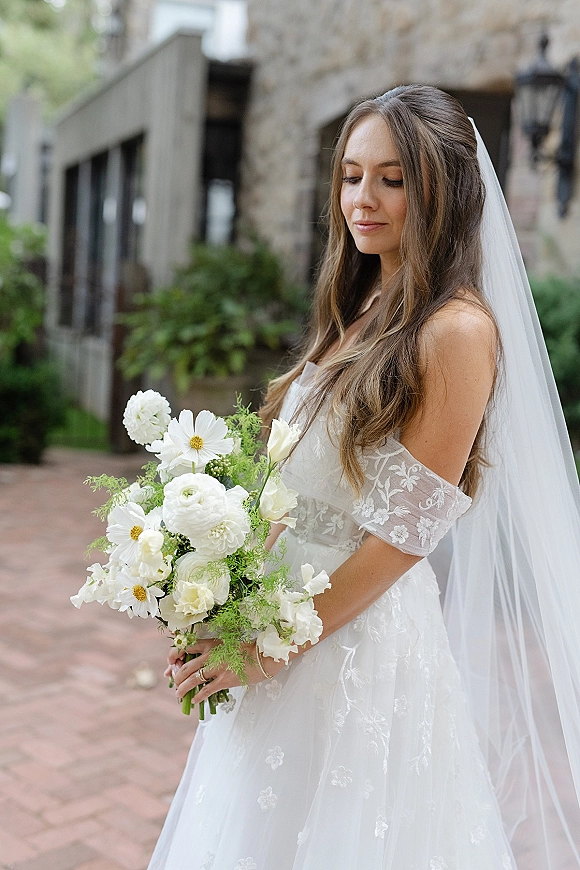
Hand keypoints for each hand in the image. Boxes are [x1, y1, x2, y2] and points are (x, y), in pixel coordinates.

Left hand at [168, 639, 285, 706]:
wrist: (263, 657)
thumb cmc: (245, 650)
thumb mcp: (225, 644)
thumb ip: (211, 651)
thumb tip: (196, 661)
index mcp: (210, 643)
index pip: (185, 646)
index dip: (174, 655)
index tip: (171, 663)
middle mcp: (211, 655)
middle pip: (185, 666)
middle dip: (176, 676)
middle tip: (173, 681)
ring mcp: (217, 668)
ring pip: (192, 679)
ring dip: (182, 688)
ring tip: (178, 693)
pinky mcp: (224, 680)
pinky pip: (206, 690)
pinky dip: (197, 696)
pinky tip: (194, 701)